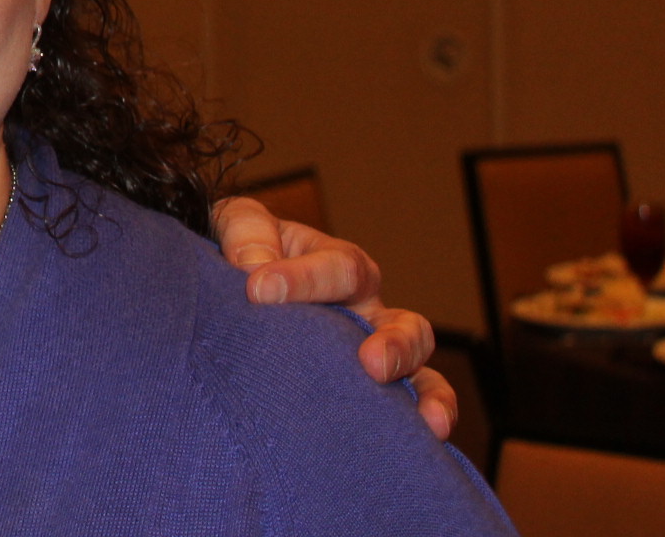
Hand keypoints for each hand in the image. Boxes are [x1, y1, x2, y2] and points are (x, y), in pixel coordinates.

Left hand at [211, 196, 457, 441]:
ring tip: (426, 419)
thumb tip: (255, 267)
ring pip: (420, 372)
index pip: (339, 269)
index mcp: (338, 264)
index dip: (302, 279)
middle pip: (404, 324)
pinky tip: (428, 441)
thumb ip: (247, 234)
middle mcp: (366, 311)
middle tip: (372, 363)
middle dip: (395, 345)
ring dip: (425, 393)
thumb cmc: (246, 247)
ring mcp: (370, 353)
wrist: (236, 281)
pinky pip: (405, 411)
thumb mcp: (240, 223)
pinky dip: (422, 424)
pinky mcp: (362, 392)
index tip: (258, 290)